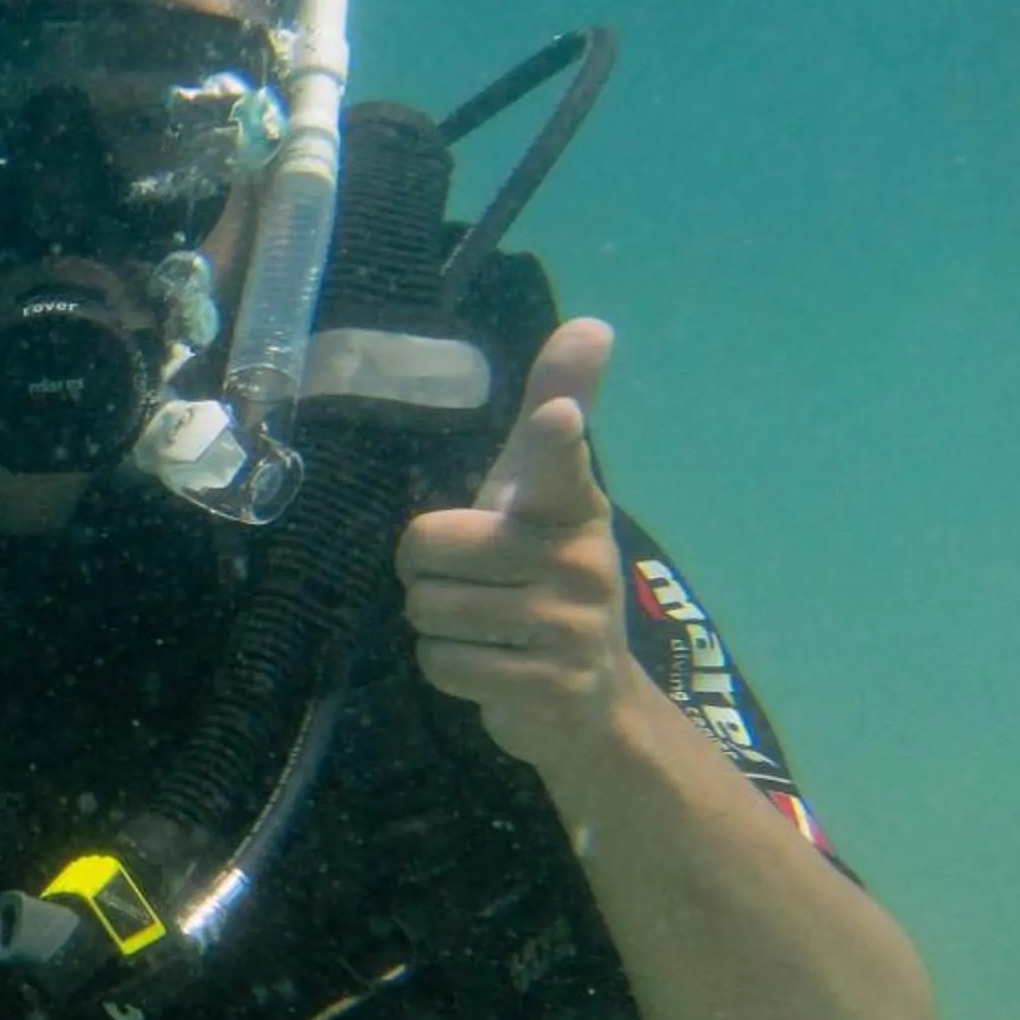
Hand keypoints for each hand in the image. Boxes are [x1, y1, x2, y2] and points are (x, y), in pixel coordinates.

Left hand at [396, 318, 637, 771]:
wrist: (593, 697)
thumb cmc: (547, 572)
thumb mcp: (544, 493)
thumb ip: (556, 409)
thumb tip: (594, 322)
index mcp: (573, 507)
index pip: (559, 464)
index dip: (555, 440)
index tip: (559, 419)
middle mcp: (578, 563)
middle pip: (425, 547)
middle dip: (427, 572)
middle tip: (472, 584)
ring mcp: (568, 629)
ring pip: (426, 610)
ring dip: (436, 624)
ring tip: (484, 626)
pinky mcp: (547, 687)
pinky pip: (441, 664)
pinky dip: (449, 669)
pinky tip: (491, 665)